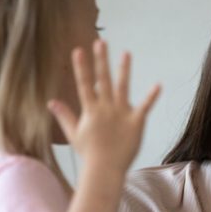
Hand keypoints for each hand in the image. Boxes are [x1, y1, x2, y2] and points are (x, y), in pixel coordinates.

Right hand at [48, 39, 159, 172]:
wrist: (105, 170)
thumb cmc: (90, 154)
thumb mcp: (74, 134)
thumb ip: (65, 115)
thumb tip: (51, 102)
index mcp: (91, 110)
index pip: (84, 84)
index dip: (82, 67)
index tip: (79, 50)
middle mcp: (105, 108)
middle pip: (103, 80)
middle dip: (101, 60)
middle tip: (101, 42)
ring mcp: (121, 114)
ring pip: (123, 87)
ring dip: (124, 70)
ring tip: (126, 53)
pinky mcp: (136, 122)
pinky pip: (145, 107)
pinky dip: (152, 96)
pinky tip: (159, 85)